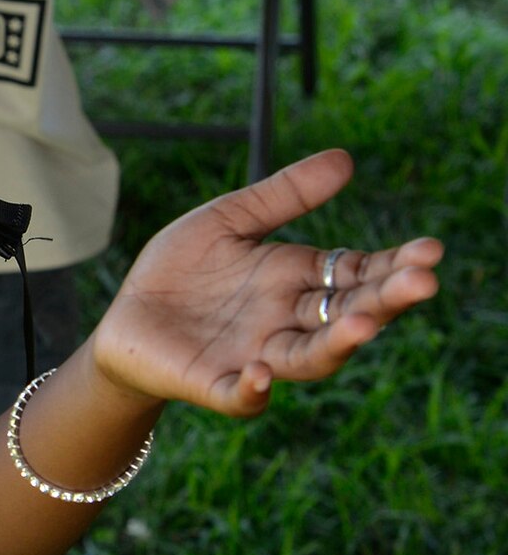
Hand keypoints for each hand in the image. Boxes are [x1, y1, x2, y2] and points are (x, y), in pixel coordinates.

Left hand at [91, 149, 441, 415]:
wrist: (124, 319)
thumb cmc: (181, 272)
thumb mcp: (227, 221)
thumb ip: (282, 196)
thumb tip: (346, 159)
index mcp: (295, 281)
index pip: (356, 275)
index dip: (393, 265)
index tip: (429, 250)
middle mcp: (286, 322)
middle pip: (346, 315)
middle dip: (384, 300)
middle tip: (422, 282)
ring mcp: (255, 357)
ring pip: (310, 357)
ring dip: (338, 343)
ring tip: (363, 323)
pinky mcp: (213, 384)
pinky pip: (243, 396)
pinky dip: (255, 388)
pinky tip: (263, 371)